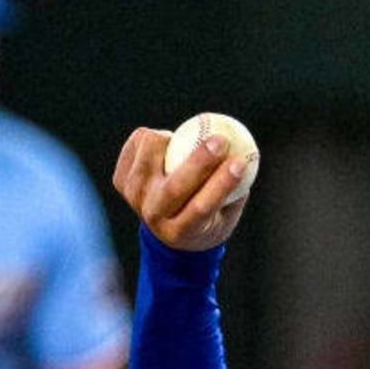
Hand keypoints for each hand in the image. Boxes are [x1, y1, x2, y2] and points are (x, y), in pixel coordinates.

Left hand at [112, 126, 249, 251]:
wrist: (168, 230)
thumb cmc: (209, 216)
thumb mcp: (227, 213)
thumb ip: (236, 188)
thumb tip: (248, 155)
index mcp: (181, 232)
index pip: (202, 207)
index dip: (222, 184)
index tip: (241, 162)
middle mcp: (153, 217)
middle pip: (175, 187)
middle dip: (200, 161)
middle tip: (221, 141)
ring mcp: (134, 198)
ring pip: (151, 155)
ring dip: (172, 141)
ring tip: (184, 144)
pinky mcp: (121, 181)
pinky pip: (138, 142)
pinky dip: (156, 136)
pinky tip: (167, 145)